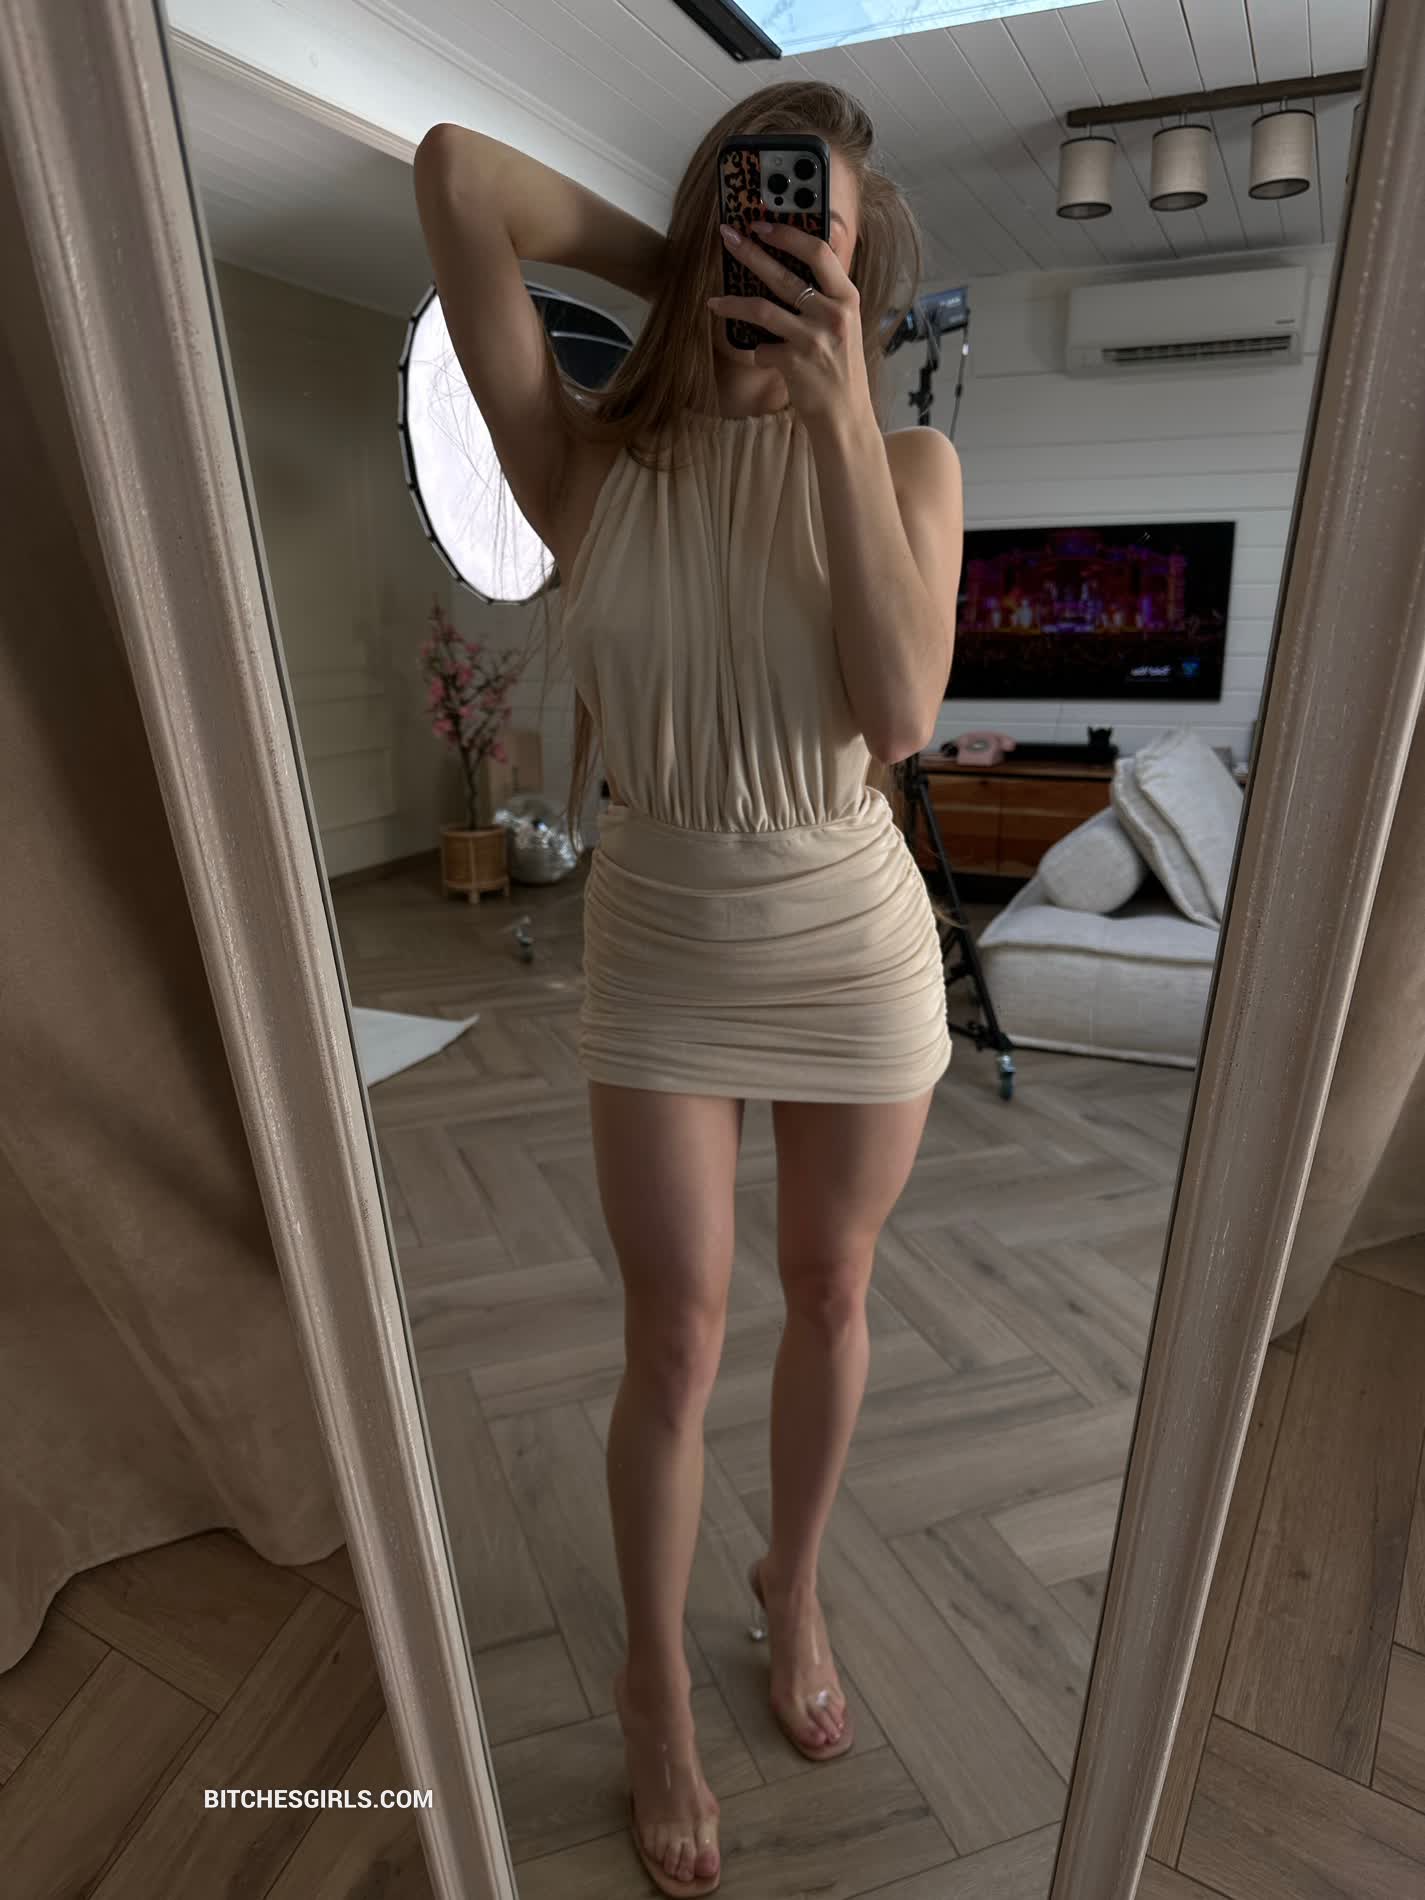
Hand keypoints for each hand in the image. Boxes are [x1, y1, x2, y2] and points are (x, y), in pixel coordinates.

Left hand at [709, 221, 871, 427]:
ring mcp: (814, 339)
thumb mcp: (844, 325)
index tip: (762, 223)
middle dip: (750, 253)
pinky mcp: (795, 364)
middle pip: (783, 274)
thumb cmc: (840, 368)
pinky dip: (758, 353)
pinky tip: (764, 359)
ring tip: (713, 302)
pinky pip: (761, 349)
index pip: (819, 252)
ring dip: (732, 304)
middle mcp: (833, 315)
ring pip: (762, 309)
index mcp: (847, 298)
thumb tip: (791, 264)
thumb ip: (825, 296)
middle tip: (727, 237)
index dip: (788, 234)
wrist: (846, 417)